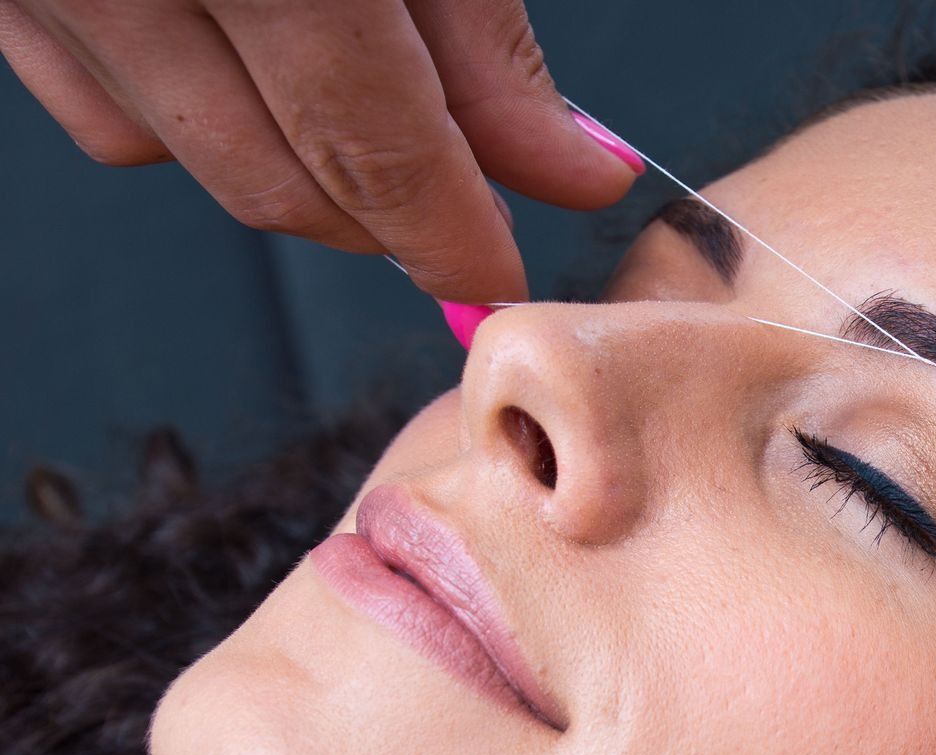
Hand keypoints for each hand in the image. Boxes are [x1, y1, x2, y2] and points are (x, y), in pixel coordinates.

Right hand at [0, 0, 642, 303]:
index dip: (447, 232)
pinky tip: (244, 48)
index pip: (367, 143)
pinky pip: (98, 104)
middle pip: (271, 180)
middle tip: (465, 199)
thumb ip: (481, 29)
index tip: (501, 275)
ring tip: (361, 84)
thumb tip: (568, 170)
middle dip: (381, 216)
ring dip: (291, 161)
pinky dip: (187, 108)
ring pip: (181, 155)